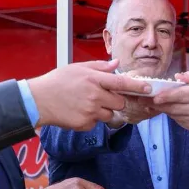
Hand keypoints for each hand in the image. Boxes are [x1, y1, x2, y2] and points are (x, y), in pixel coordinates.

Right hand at [27, 60, 152, 130]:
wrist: (39, 100)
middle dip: (114, 100)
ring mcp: (91, 111)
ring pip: (109, 114)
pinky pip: (96, 123)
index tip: (149, 89)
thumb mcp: (78, 68)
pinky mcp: (85, 124)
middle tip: (100, 96)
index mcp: (94, 79)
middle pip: (119, 102)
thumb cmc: (58, 81)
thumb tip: (117, 64)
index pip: (122, 83)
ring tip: (85, 103)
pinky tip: (78, 111)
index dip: (137, 87)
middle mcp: (95, 96)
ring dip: (103, 110)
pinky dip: (91, 119)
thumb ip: (100, 67)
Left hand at [151, 72, 188, 144]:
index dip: (166, 96)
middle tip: (143, 99)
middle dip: (157, 104)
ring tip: (149, 103)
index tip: (154, 96)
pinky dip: (171, 114)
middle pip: (173, 107)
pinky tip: (166, 109)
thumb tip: (177, 76)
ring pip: (173, 114)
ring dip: (162, 109)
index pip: (181, 96)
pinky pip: (178, 120)